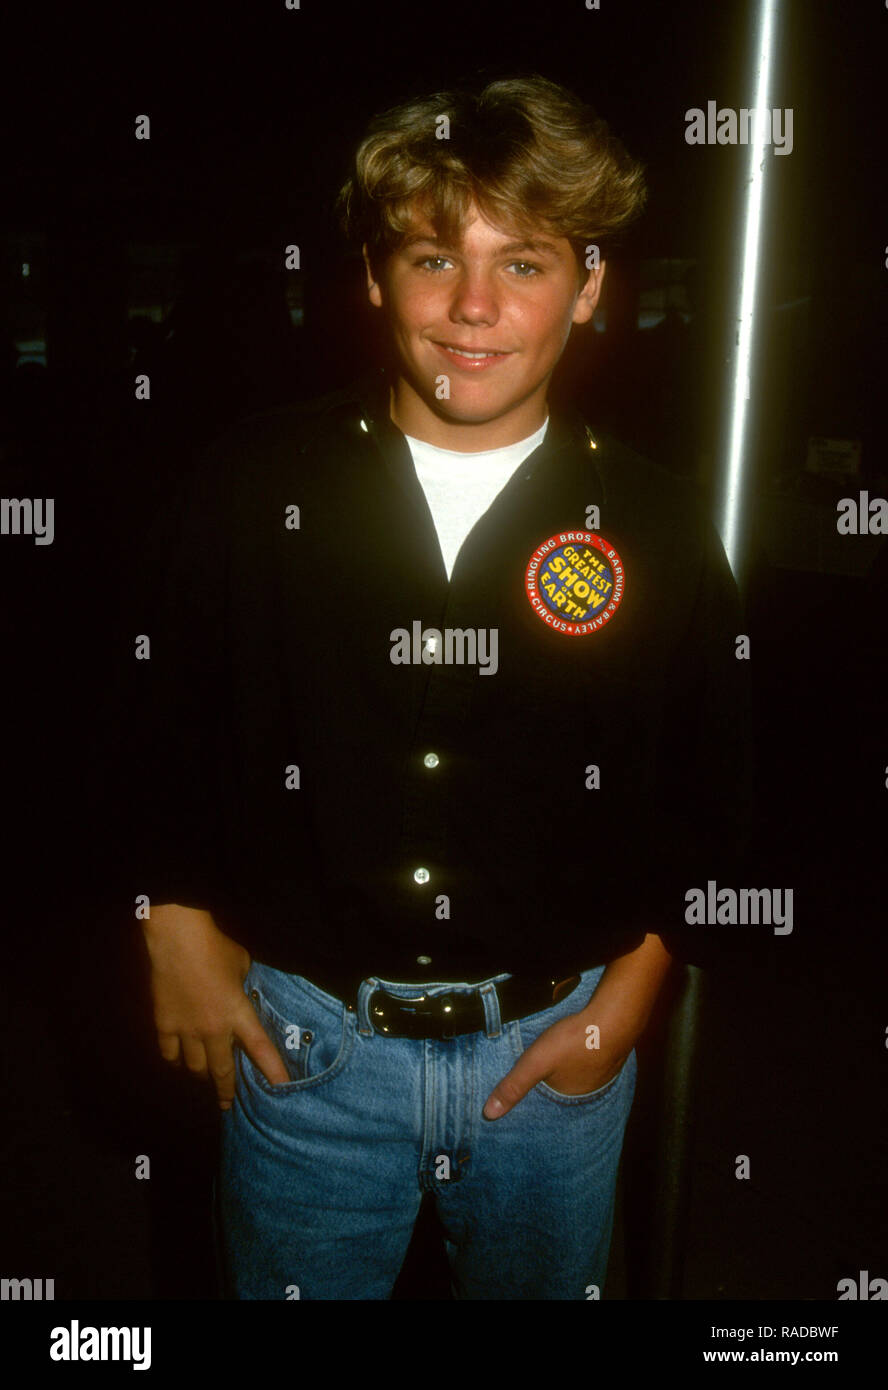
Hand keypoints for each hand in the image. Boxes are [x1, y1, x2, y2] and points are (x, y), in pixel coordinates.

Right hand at [142, 904, 289, 1109]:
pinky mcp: (164, 1025)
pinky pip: (170, 1054)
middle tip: (227, 1103)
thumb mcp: (242, 965)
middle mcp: (213, 1029)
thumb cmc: (215, 947)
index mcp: (238, 1013)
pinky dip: (176, 1059)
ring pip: (194, 1067)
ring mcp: (186, 1030)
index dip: (273, 1071)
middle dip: (226, 1090)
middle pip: (221, 1071)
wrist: (178, 940)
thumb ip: (242, 986)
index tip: (282, 1088)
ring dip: (201, 1073)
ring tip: (204, 1076)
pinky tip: (179, 1059)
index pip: (260, 1048)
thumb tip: (240, 991)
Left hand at [482, 1007, 630, 1118]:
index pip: (547, 1099)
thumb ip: (513, 1085)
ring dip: (572, 1062)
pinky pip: (594, 1055)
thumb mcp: (535, 1062)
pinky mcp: (612, 1052)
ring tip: (561, 1051)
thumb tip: (488, 1113)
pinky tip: (581, 1040)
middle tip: (546, 1062)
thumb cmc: (574, 1041)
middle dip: (555, 1076)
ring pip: (580, 1069)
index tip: (532, 1078)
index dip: (538, 1088)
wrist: (614, 1018)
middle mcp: (590, 1090)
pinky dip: (586, 1051)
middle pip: (564, 1084)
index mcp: (570, 1097)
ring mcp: (605, 1072)